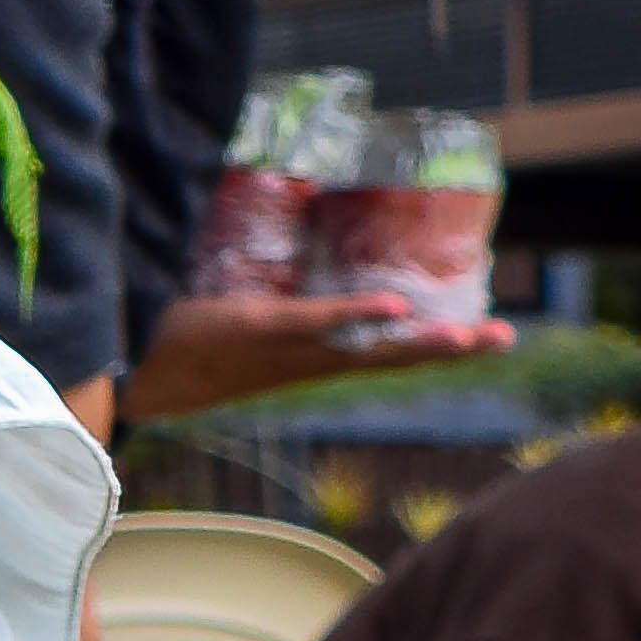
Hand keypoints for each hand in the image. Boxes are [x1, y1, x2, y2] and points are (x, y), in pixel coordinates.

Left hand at [113, 293, 518, 425]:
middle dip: (449, 349)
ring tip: (468, 335)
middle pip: (391, 357)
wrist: (135, 373)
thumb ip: (272, 306)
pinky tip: (392, 308)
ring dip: (416, 341)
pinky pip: (312, 322)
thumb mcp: (244, 324)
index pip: (384, 352)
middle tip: (504, 338)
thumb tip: (290, 267)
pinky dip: (353, 316)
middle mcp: (308, 360)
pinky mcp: (255, 327)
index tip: (484, 335)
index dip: (433, 344)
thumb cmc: (188, 344)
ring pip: (363, 348)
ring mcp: (286, 347)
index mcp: (312, 358)